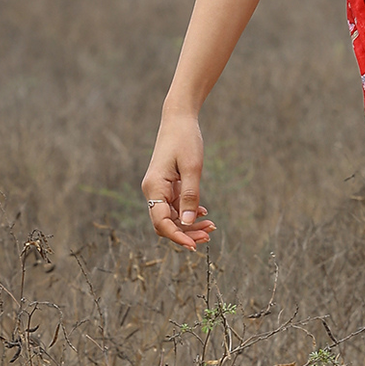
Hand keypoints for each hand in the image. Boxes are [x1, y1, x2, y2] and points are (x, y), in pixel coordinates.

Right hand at [141, 112, 215, 251]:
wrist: (179, 119)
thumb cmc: (185, 139)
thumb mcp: (192, 168)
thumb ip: (190, 195)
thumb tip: (188, 222)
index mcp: (154, 188)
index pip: (162, 222)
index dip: (178, 236)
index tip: (194, 246)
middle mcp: (153, 191)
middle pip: (166, 223)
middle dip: (186, 232)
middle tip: (209, 235)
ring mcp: (159, 189)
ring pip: (172, 216)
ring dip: (189, 224)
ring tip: (211, 227)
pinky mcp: (167, 185)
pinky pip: (175, 206)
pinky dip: (189, 212)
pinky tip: (204, 214)